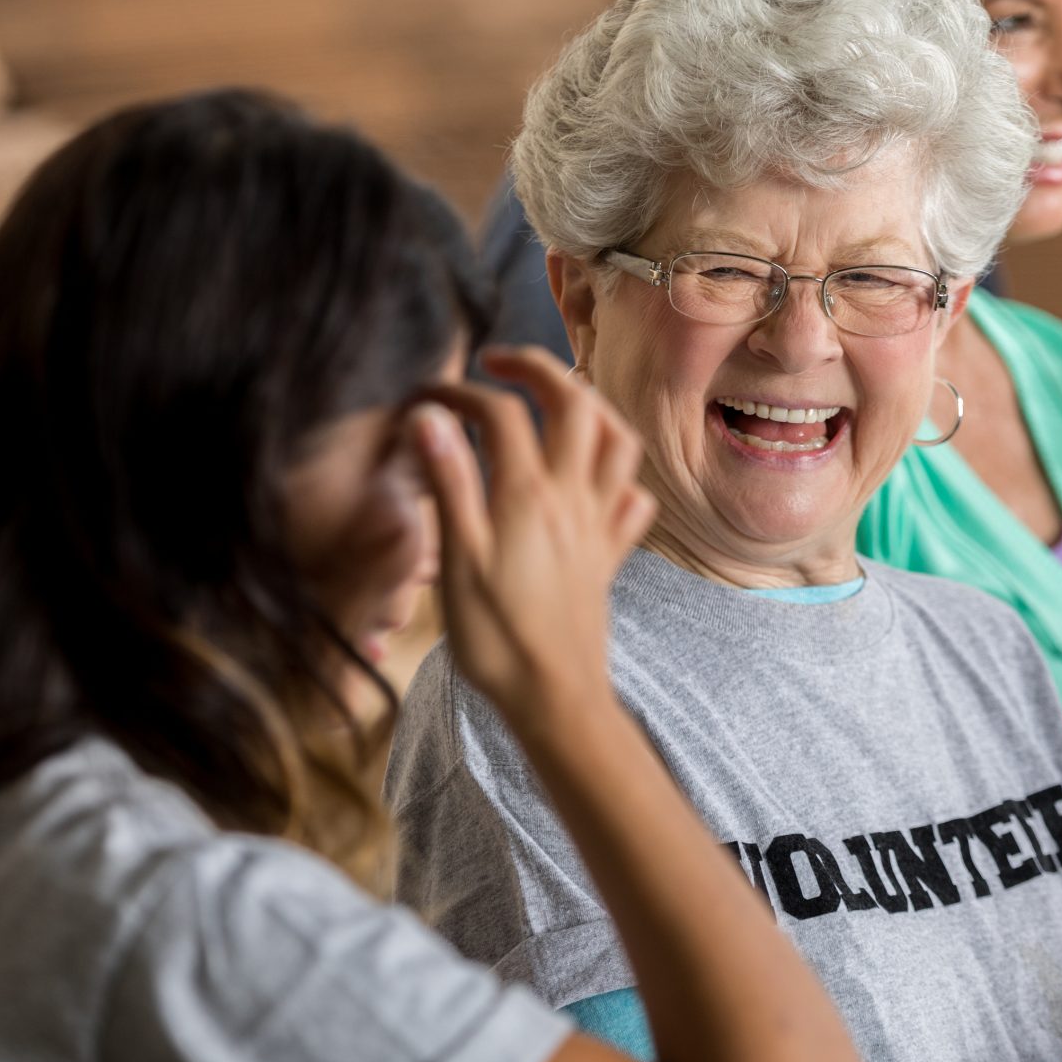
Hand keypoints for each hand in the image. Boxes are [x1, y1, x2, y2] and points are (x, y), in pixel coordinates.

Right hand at [411, 346, 655, 716]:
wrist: (555, 698)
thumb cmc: (497, 639)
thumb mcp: (457, 561)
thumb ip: (449, 483)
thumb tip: (430, 417)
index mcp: (528, 495)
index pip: (502, 415)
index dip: (462, 394)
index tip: (428, 399)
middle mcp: (572, 499)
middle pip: (576, 403)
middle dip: (540, 368)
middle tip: (501, 362)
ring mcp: (598, 526)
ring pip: (617, 441)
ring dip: (591, 407)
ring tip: (557, 401)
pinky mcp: (609, 557)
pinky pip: (633, 500)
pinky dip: (619, 476)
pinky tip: (597, 479)